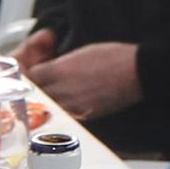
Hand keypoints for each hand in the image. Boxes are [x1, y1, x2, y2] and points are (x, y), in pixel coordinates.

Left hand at [20, 39, 139, 119]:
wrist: (137, 72)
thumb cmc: (114, 57)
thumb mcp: (81, 52)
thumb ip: (60, 64)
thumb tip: (51, 70)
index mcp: (60, 71)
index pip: (32, 76)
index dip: (33, 74)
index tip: (37, 72)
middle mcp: (63, 90)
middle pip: (37, 94)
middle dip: (38, 88)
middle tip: (44, 83)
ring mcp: (73, 105)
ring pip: (49, 107)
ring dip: (48, 101)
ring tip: (58, 93)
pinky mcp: (84, 116)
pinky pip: (65, 114)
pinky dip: (63, 110)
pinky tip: (70, 102)